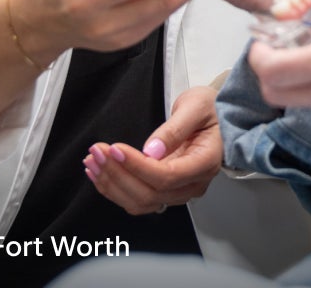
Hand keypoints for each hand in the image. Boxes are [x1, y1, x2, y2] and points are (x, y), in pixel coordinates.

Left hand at [83, 86, 223, 214]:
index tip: (115, 149)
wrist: (217, 118)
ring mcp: (179, 192)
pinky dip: (114, 189)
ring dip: (112, 184)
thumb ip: (175, 129)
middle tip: (98, 151)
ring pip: (140, 202)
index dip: (137, 167)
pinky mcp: (165, 192)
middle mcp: (193, 185)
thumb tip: (151, 151)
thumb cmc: (210, 109)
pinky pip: (137, 200)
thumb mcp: (195, 107)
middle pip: (150, 194)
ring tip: (92, 161)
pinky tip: (98, 172)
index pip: (167, 177)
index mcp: (205, 163)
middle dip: (118, 174)